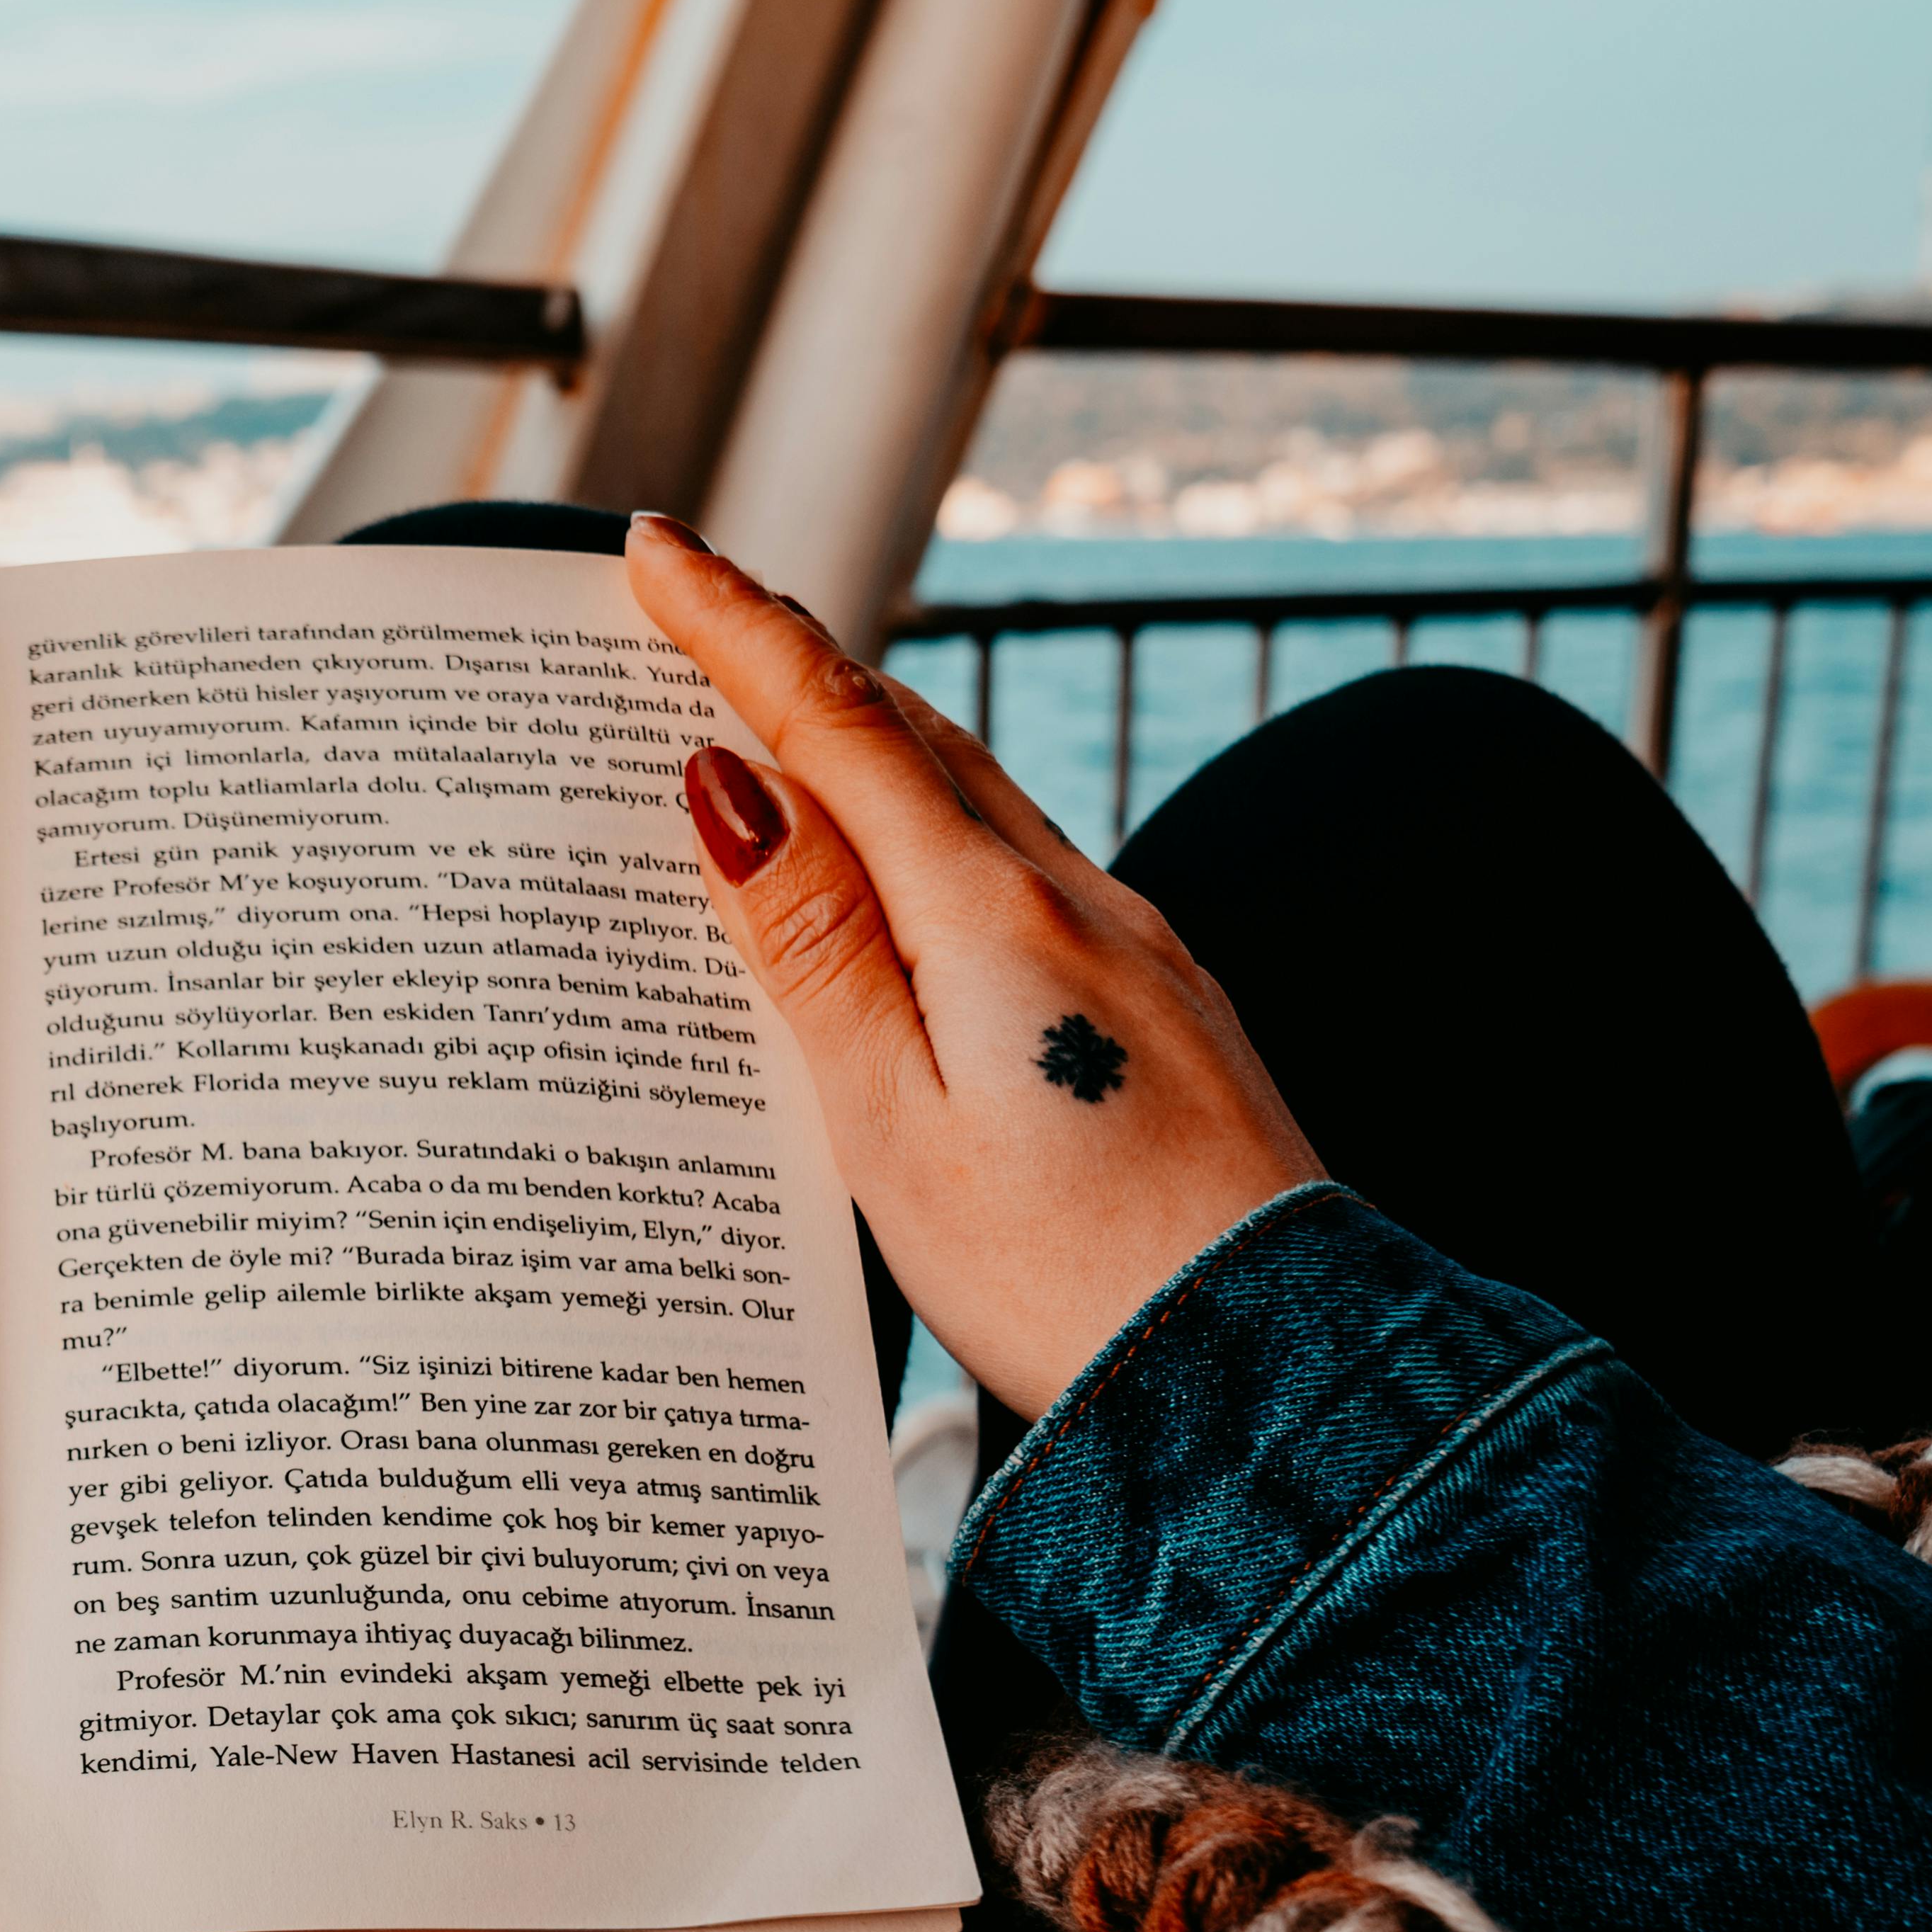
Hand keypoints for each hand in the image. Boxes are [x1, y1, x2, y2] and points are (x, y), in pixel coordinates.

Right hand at [628, 514, 1324, 1415]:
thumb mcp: (894, 1122)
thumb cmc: (1070, 1279)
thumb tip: (730, 786)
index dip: (737, 628)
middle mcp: (1079, 905)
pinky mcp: (1168, 1016)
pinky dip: (938, 845)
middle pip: (914, 738)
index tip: (655, 551)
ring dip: (870, 748)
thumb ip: (814, 950)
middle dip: (797, 666)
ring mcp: (1138, 955)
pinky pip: (1025, 883)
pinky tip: (907, 896)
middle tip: (691, 617)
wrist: (1276, 1380)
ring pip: (978, 802)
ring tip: (776, 738)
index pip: (836, 726)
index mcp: (993, 918)